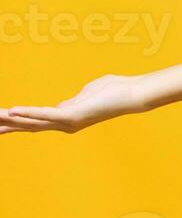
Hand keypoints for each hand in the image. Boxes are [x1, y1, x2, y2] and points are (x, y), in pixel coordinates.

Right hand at [0, 74, 145, 134]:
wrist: (132, 94)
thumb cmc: (113, 91)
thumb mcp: (86, 95)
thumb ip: (71, 101)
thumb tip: (62, 105)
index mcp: (67, 119)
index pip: (35, 122)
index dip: (15, 122)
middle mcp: (65, 124)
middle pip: (28, 126)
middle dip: (6, 127)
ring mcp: (68, 122)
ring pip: (32, 122)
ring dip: (10, 120)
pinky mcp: (72, 116)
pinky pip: (45, 114)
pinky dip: (28, 112)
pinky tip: (12, 111)